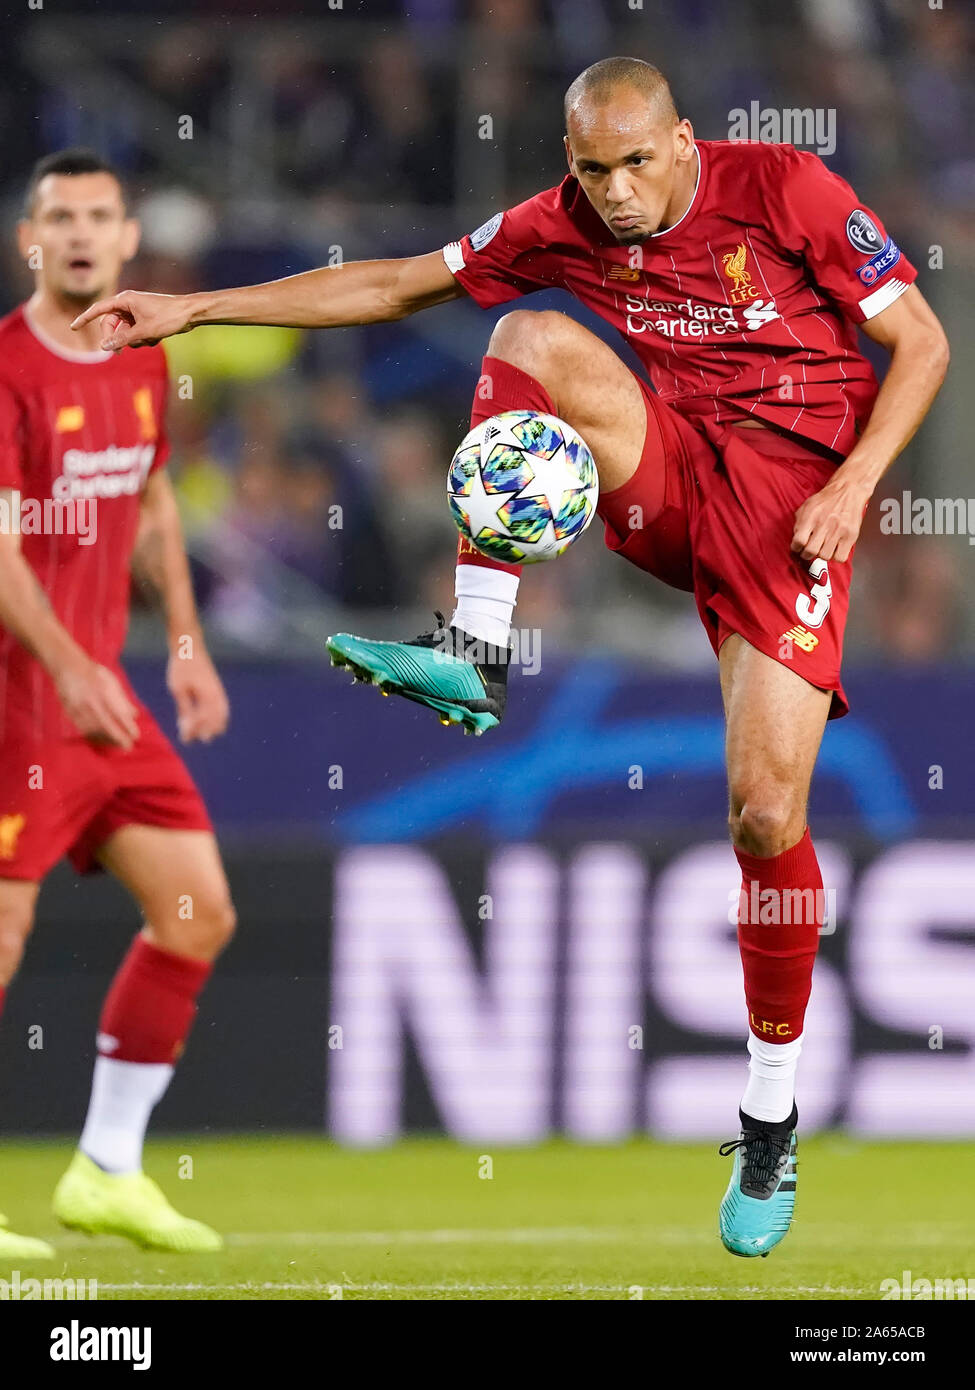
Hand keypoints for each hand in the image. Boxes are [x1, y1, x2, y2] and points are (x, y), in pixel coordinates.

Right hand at [55, 659, 140, 748]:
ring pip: (94, 729)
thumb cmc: (94, 674)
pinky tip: (102, 740)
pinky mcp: (70, 712)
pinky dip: (94, 736)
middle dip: (119, 737)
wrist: (68, 667)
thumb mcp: (112, 681)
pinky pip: (82, 729)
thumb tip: (134, 714)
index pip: (118, 713)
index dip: (127, 726)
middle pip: (106, 724)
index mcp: (103, 692)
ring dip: (106, 739)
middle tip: (128, 746)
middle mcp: (91, 701)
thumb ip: (123, 699)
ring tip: (117, 745)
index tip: (136, 736)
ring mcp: (79, 708)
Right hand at [70, 291, 195, 350]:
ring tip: (149, 340)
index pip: (99, 310)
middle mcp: (128, 304)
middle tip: (118, 354)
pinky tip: (156, 338)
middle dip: (115, 339)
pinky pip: (136, 333)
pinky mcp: (144, 319)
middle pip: (111, 325)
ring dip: (134, 341)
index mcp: (125, 300)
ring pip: (125, 331)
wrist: (191, 313)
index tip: (73, 327)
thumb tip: (103, 347)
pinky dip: (143, 339)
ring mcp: (136, 312)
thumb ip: (122, 340)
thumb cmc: (168, 317)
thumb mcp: (144, 332)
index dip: (85, 319)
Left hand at [167, 645, 229, 743]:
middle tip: (201, 740)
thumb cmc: (181, 667)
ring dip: (216, 724)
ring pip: (223, 712)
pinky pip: (222, 705)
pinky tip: (212, 719)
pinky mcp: (216, 687)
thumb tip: (186, 725)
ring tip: (211, 733)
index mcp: (208, 695)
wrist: (189, 647)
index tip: (185, 738)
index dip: (196, 730)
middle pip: (218, 718)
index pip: (205, 719)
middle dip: (209, 730)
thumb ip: (185, 708)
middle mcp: (217, 694)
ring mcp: (218, 690)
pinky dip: (219, 715)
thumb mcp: (178, 689)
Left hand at [791, 476, 870, 563]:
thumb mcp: (807, 507)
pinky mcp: (851, 536)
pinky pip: (840, 557)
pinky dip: (836, 556)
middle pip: (811, 551)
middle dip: (807, 554)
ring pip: (825, 556)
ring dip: (822, 555)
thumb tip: (795, 541)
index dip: (796, 547)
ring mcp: (838, 530)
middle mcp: (825, 524)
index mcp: (811, 516)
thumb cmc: (827, 500)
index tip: (798, 548)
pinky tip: (834, 549)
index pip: (798, 541)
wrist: (848, 490)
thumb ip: (799, 523)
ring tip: (823, 548)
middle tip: (809, 550)